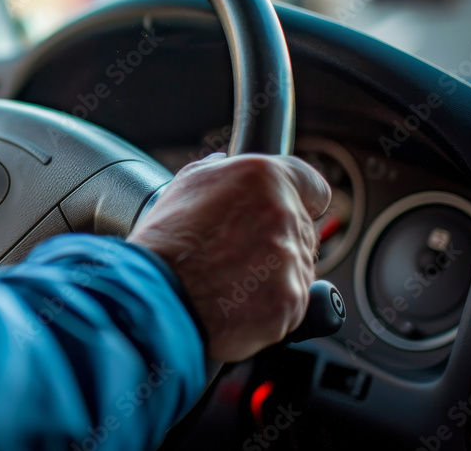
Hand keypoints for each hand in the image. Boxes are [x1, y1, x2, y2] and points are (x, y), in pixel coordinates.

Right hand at [128, 153, 330, 361]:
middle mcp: (285, 215)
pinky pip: (293, 301)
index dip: (300, 199)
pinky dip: (270, 304)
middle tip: (238, 251)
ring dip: (274, 273)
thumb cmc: (165, 241)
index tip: (290, 210)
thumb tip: (225, 165)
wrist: (157, 295)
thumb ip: (220, 171)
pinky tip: (236, 299)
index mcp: (264, 178)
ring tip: (231, 278)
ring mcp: (293, 261)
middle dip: (277, 239)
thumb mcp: (186, 185)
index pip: (313, 186)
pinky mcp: (293, 301)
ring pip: (297, 267)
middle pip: (303, 229)